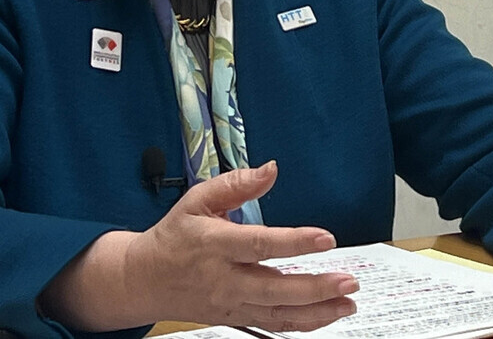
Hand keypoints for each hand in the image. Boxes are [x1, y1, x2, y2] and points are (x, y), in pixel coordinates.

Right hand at [128, 161, 358, 330]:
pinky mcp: (235, 318)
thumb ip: (235, 185)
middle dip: (315, 288)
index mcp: (214, 244)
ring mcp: (230, 303)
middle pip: (274, 289)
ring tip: (347, 302)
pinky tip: (326, 315)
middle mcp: (223, 279)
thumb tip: (270, 170)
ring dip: (317, 311)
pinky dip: (302, 324)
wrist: (144, 280)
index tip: (326, 238)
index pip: (259, 245)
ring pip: (278, 315)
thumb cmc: (175, 236)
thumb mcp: (196, 200)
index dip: (294, 242)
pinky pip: (272, 325)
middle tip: (349, 281)